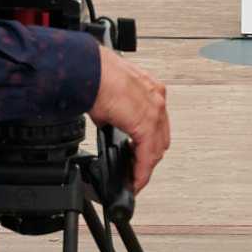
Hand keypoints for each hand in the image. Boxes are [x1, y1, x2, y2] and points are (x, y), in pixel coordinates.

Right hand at [89, 47, 169, 191]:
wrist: (91, 71)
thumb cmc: (96, 76)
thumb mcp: (111, 97)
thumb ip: (114, 114)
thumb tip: (107, 123)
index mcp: (150, 91)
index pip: (156, 125)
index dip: (148, 144)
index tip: (139, 157)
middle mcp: (157, 100)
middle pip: (160, 138)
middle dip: (148, 157)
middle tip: (136, 171)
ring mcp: (155, 111)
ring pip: (156, 149)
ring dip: (145, 167)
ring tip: (135, 179)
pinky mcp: (147, 124)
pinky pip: (147, 155)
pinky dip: (141, 171)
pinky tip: (135, 180)